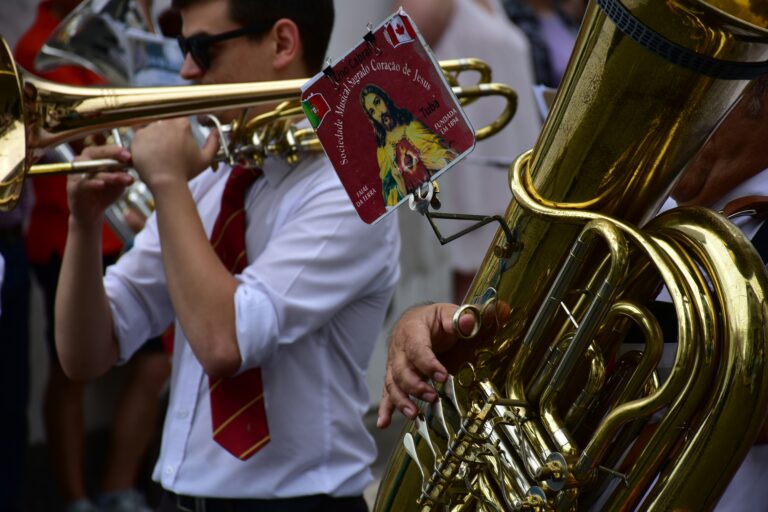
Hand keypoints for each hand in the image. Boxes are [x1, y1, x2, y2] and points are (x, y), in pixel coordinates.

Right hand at [68, 145, 133, 227]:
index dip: (117, 150)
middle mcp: (81, 162)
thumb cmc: (105, 192)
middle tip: (127, 158)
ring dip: (110, 174)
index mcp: (92, 157)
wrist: (91, 213)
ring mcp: (76, 174)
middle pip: (95, 154)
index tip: (130, 154)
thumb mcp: (118, 182)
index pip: (104, 149)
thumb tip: (135, 163)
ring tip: (125, 178)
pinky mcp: (73, 188)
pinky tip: (102, 184)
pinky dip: (93, 183)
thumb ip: (124, 172)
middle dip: (112, 155)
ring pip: (92, 170)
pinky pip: (83, 183)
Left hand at [130, 117, 219, 190]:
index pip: (179, 123)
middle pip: (165, 124)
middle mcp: (166, 123)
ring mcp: (150, 128)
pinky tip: (148, 155)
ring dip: (154, 139)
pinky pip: (139, 136)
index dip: (178, 133)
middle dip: (165, 135)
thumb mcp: (206, 159)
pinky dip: (143, 145)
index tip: (177, 142)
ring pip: (152, 129)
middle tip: (166, 150)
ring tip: (157, 154)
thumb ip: (214, 143)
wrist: (166, 181)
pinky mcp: (138, 136)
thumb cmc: (185, 172)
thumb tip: (216, 131)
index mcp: (182, 125)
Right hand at [377, 303, 474, 427]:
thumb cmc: (435, 319)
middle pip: (401, 370)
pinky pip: (388, 392)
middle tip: (432, 396)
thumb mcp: (448, 313)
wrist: (418, 321)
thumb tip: (469, 322)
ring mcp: (395, 363)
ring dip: (402, 400)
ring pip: (393, 383)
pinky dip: (385, 408)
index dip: (427, 364)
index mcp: (412, 330)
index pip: (416, 348)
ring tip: (414, 413)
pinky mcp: (395, 375)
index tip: (442, 376)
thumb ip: (460, 318)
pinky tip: (384, 423)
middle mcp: (399, 348)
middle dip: (416, 386)